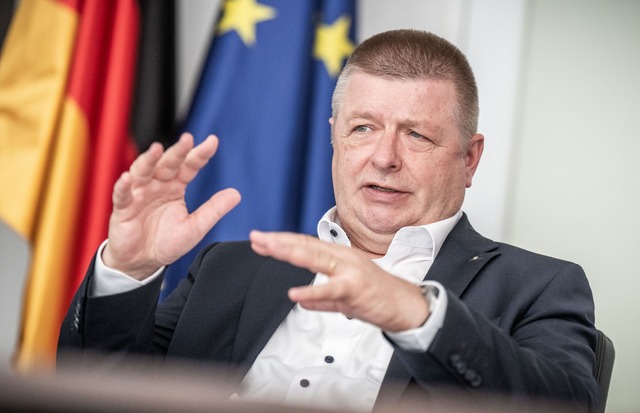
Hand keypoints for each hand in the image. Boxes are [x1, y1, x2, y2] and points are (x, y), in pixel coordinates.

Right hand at [103, 133, 240, 278]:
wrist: (143, 261)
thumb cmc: (167, 242)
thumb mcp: (195, 227)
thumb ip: (213, 210)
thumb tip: (236, 194)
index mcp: (176, 186)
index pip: (190, 166)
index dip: (200, 154)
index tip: (213, 141)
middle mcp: (158, 185)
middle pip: (167, 163)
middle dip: (177, 151)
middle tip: (187, 138)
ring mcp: (139, 194)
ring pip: (143, 172)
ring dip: (148, 160)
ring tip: (156, 149)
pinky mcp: (123, 208)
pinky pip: (122, 195)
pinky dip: (123, 186)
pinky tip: (127, 178)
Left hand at [249, 231, 429, 331]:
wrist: (407, 306)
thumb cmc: (379, 297)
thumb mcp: (344, 297)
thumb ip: (322, 298)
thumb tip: (301, 300)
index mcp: (340, 256)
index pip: (306, 245)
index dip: (283, 242)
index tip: (262, 240)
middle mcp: (344, 258)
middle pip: (306, 246)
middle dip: (279, 241)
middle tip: (257, 237)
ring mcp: (350, 271)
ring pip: (316, 259)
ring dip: (291, 253)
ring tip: (270, 249)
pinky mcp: (355, 289)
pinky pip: (330, 290)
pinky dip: (312, 291)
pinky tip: (294, 293)